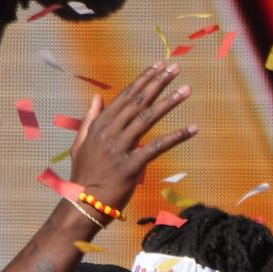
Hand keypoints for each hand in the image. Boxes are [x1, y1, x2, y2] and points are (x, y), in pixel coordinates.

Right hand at [69, 62, 196, 214]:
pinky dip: (176, 137)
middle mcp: (111, 132)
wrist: (82, 205)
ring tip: (186, 89)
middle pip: (138, 102)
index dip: (144, 79)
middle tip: (175, 67)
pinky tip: (192, 129)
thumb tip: (96, 97)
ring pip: (148, 118)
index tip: (158, 65)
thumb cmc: (83, 177)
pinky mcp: (131, 166)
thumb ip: (90, 119)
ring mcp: (121, 149)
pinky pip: (157, 148)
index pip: (126, 96)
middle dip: (158, 82)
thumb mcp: (80, 144)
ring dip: (169, 102)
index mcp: (100, 125)